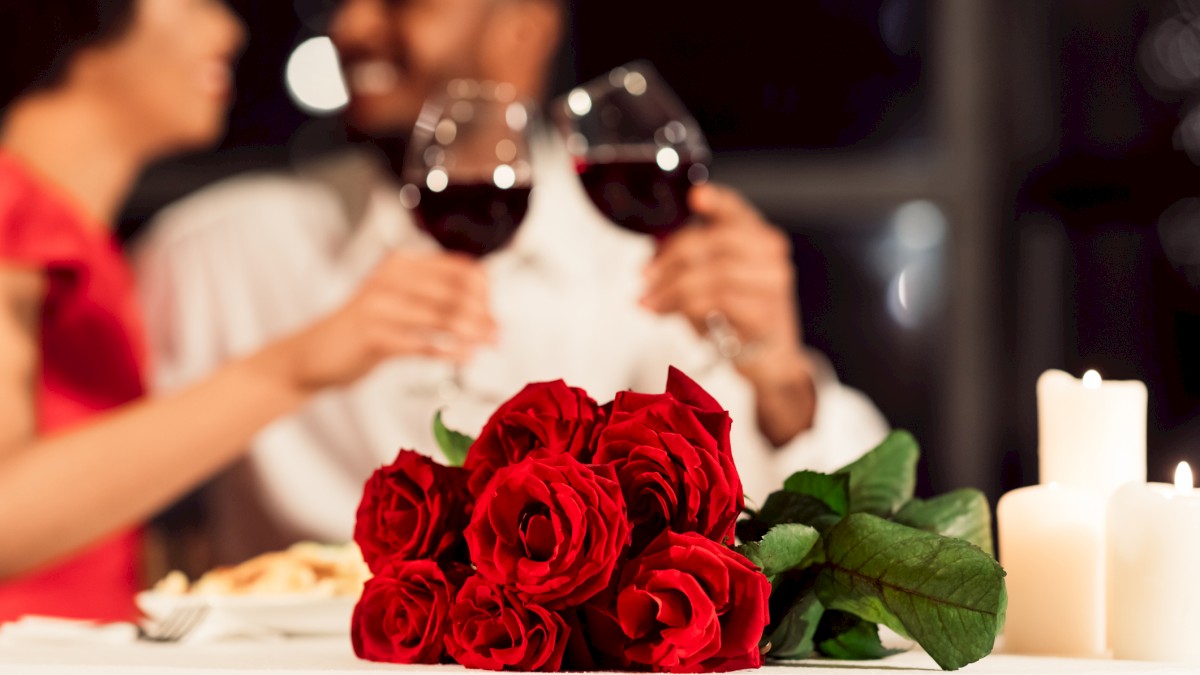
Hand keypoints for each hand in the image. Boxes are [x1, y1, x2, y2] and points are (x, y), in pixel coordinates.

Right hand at [273, 251, 496, 390]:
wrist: (313, 354)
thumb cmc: (364, 329)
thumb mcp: (397, 300)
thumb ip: (433, 295)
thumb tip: (486, 307)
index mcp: (401, 263)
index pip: (460, 268)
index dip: (485, 291)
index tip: (494, 314)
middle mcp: (390, 277)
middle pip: (456, 292)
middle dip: (484, 314)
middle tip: (499, 334)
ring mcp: (379, 305)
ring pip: (443, 317)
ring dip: (473, 334)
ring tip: (489, 346)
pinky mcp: (373, 336)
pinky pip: (423, 344)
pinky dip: (450, 352)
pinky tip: (465, 358)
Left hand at [641, 183, 815, 443]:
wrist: (769, 360)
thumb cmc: (738, 317)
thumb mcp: (710, 283)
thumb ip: (686, 265)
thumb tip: (649, 265)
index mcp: (757, 237)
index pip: (736, 210)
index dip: (717, 201)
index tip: (695, 197)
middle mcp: (770, 254)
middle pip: (712, 241)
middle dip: (670, 259)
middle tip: (645, 277)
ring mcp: (773, 283)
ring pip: (711, 274)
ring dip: (671, 289)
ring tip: (650, 302)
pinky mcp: (765, 314)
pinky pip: (717, 301)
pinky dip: (686, 307)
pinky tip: (670, 314)